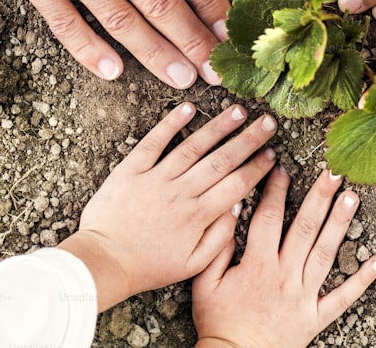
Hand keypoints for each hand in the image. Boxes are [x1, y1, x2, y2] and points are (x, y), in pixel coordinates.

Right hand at [0, 0, 232, 87]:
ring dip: (153, 52)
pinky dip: (87, 48)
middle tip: (217, 74)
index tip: (229, 29)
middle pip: (161, 4)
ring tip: (180, 80)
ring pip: (121, 19)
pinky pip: (64, 21)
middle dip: (192, 41)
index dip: (211, 2)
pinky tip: (111, 71)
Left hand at [58, 103, 277, 310]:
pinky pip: (154, 142)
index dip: (258, 167)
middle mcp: (181, 192)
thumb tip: (237, 207)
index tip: (272, 154)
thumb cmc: (149, 266)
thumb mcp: (192, 264)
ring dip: (218, 126)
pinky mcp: (131, 170)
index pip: (237, 184)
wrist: (103, 262)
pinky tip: (188, 108)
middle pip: (222, 160)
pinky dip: (170, 123)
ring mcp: (156, 178)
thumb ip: (220, 237)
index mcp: (198, 215)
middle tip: (269, 122)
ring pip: (194, 146)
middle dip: (249, 139)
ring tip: (239, 110)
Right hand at [192, 168, 375, 347]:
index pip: (268, 218)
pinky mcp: (315, 316)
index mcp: (257, 265)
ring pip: (325, 253)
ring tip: (353, 198)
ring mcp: (303, 295)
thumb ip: (216, 247)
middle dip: (319, 197)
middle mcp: (284, 275)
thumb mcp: (204, 283)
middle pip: (305, 228)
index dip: (275, 190)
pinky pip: (343, 297)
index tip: (282, 167)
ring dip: (340, 224)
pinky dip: (362, 280)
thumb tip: (228, 211)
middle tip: (334, 172)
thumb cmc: (217, 323)